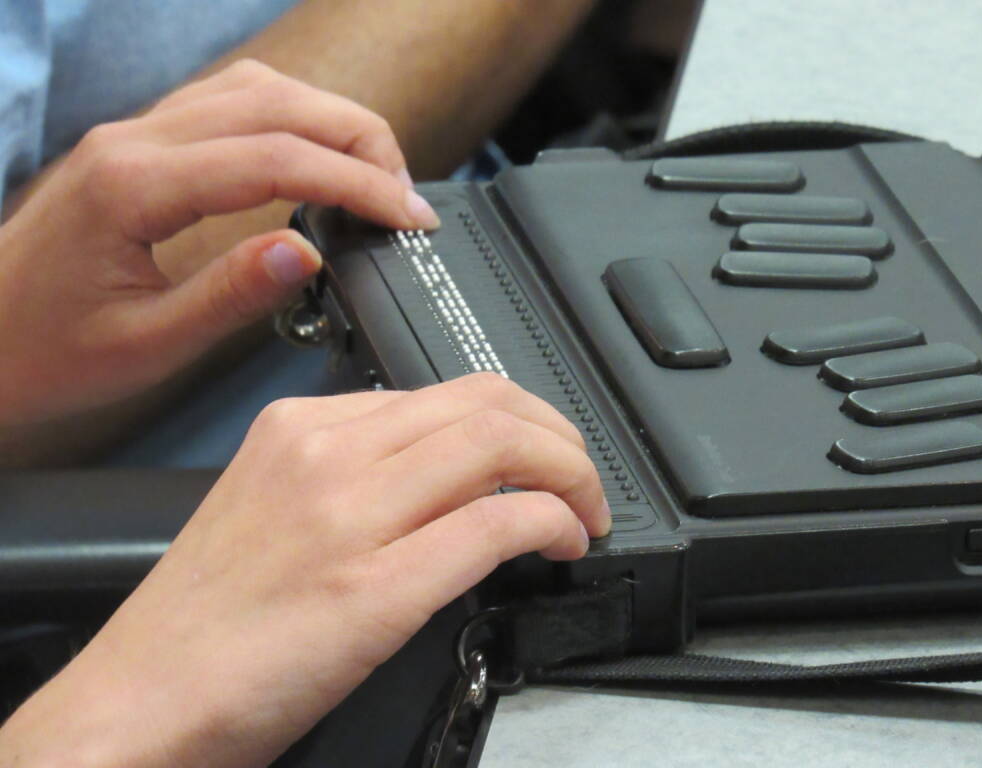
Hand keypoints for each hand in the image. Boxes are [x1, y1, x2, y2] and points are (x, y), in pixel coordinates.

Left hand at [0, 59, 439, 427]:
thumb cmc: (46, 349)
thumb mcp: (146, 344)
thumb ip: (230, 293)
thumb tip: (308, 251)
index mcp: (135, 188)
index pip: (276, 158)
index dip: (358, 183)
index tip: (408, 216)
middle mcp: (135, 142)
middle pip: (276, 101)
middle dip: (360, 138)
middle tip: (406, 195)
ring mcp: (136, 133)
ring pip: (257, 87)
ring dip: (329, 118)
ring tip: (374, 172)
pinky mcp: (142, 144)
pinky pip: (229, 101)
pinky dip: (290, 117)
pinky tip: (315, 152)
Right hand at [0, 374, 611, 766]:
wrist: (139, 702)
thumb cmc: (207, 622)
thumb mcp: (275, 508)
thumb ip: (356, 475)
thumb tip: (446, 475)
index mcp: (300, 429)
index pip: (443, 393)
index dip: (516, 418)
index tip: (541, 453)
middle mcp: (326, 453)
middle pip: (485, 402)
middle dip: (558, 434)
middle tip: (580, 476)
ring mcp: (349, 515)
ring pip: (499, 444)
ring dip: (567, 471)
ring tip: (583, 509)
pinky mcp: (373, 589)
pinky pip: (493, 522)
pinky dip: (549, 520)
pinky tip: (560, 542)